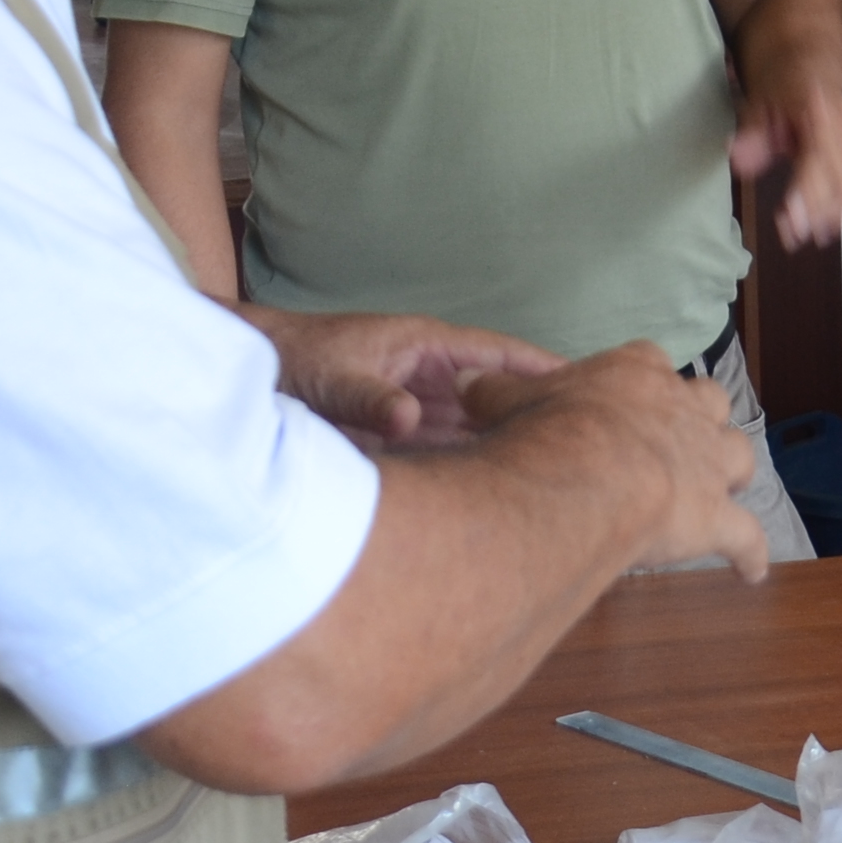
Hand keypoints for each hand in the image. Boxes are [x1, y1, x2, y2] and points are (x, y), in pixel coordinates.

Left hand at [252, 309, 568, 449]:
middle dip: (536, 418)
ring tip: (555, 479)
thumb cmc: (294, 359)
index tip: (589, 388)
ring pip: (476, 431)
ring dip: (506, 449)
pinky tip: (497, 495)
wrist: (252, 375)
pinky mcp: (401, 437)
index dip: (544, 371)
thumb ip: (370, 399)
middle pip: (498, 399)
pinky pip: (447, 454)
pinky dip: (470, 471)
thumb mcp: (333, 378)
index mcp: (428, 347)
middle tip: (587, 448)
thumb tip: (408, 421)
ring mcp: (419, 407)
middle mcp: (432, 378)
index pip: (501, 356)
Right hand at [472, 344, 773, 580]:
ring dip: (731, 470)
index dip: (641, 379)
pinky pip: (746, 536)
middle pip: (709, 400)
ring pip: (739, 454)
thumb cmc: (549, 432)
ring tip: (721, 487)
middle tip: (682, 439)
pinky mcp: (716, 516)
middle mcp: (683, 410)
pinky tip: (750, 571)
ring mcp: (707, 462)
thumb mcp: (507, 400)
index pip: (647, 360)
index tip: (628, 396)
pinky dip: (750, 553)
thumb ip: (494, 389)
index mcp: (636, 373)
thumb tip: (466, 380)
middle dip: (700, 418)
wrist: (588, 477)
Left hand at [729, 70, 841, 247]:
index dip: (806, 190)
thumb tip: (738, 159)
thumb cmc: (783, 87)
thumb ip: (751, 132)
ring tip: (800, 238)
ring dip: (827, 218)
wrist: (812, 69)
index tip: (789, 216)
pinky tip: (822, 231)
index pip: (818, 158)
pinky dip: (839, 213)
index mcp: (819, 112)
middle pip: (839, 180)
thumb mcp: (758, 100)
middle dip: (816, 212)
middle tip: (789, 235)